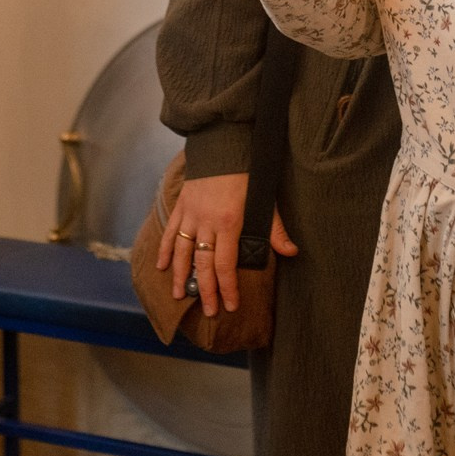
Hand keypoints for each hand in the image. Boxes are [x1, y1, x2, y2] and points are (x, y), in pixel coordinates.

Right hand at [153, 172, 298, 315]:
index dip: (227, 288)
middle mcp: (207, 222)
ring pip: (183, 252)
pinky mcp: (181, 206)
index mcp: (229, 223)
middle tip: (208, 311)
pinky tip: (162, 267)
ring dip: (181, 276)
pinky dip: (165, 250)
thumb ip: (276, 230)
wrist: (223, 143)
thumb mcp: (265, 200)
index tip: (229, 306)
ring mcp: (191, 214)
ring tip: (179, 296)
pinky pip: (171, 232)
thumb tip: (292, 252)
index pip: (225, 265)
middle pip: (203, 264)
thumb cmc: (247, 173)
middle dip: (206, 291)